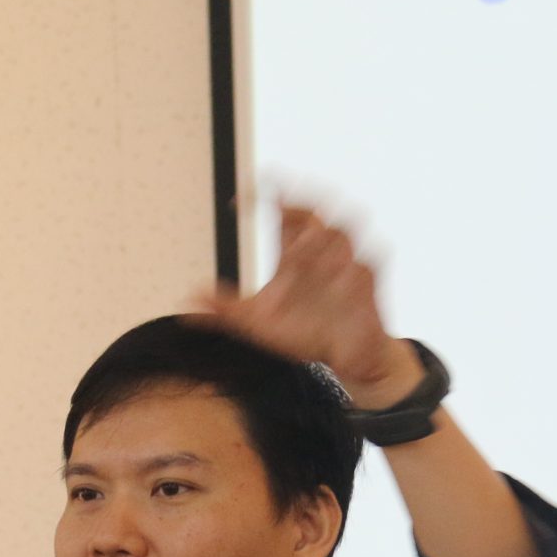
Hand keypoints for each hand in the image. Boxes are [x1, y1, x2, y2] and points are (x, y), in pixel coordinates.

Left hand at [188, 200, 424, 408]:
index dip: (266, 196)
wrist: (347, 360)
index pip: (283, 211)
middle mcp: (321, 253)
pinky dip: (349, 268)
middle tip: (277, 213)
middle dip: (297, 208)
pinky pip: (365, 265)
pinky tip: (332, 279)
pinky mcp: (368, 286)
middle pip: (315, 209)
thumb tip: (189, 301)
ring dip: (322, 237)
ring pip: (343, 231)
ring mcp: (347, 265)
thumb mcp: (259, 324)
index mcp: (295, 253)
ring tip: (300, 253)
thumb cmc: (306, 335)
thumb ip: (226, 311)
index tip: (239, 201)